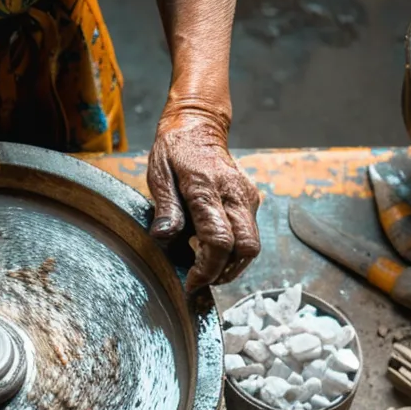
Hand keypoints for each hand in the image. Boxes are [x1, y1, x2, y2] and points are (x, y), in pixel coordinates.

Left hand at [147, 109, 260, 290]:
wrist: (199, 127)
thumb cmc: (174, 151)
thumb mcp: (159, 174)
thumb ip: (165, 207)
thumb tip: (163, 236)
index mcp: (207, 188)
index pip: (219, 240)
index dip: (207, 269)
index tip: (191, 282)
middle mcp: (234, 194)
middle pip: (246, 248)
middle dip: (224, 272)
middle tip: (200, 280)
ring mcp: (247, 197)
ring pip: (252, 245)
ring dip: (231, 265)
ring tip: (204, 267)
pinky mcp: (251, 200)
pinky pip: (249, 235)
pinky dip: (234, 251)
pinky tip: (211, 248)